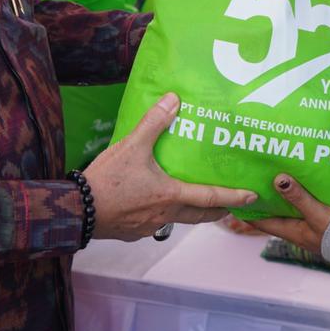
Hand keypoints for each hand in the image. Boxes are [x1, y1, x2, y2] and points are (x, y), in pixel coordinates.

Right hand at [86, 92, 257, 240]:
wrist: (77, 211)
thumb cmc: (108, 180)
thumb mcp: (132, 146)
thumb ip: (153, 123)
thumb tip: (173, 99)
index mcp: (171, 195)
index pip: (211, 198)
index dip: (234, 197)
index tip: (252, 198)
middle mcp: (166, 215)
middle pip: (201, 216)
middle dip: (219, 211)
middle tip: (232, 206)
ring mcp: (149, 226)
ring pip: (178, 219)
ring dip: (191, 211)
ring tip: (194, 199)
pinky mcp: (133, 231)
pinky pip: (155, 222)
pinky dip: (163, 213)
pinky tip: (153, 202)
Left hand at [249, 173, 329, 254]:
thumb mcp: (318, 214)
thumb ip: (299, 197)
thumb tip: (277, 179)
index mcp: (292, 232)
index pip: (262, 222)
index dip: (248, 210)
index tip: (235, 194)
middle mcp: (299, 229)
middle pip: (275, 212)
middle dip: (265, 197)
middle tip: (255, 175)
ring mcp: (311, 224)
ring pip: (291, 207)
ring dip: (283, 193)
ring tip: (275, 171)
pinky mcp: (325, 217)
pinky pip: (307, 203)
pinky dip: (300, 192)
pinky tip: (302, 178)